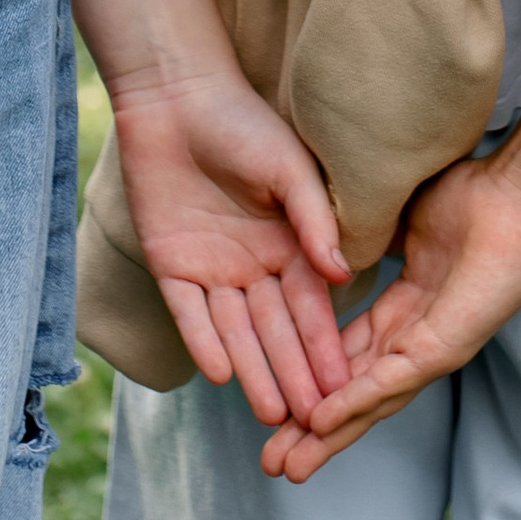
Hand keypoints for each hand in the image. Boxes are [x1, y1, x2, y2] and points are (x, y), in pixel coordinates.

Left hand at [107, 67, 353, 429]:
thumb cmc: (243, 123)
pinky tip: (221, 375)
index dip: (327, 346)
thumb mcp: (289, 169)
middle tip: (313, 422)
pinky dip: (203, 342)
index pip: (311, 307)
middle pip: (275, 330)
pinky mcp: (172, 266)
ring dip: (253, 371)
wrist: (177, 97)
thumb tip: (344, 273)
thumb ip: (314, 221)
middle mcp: (254, 265)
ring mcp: (212, 269)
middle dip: (295, 375)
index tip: (349, 385)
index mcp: (290, 245)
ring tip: (274, 414)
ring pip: (236, 332)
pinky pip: (189, 313)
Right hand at [260, 147, 520, 480]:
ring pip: (369, 403)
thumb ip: (359, 237)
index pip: (348, 360)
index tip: (274, 404)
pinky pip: (393, 379)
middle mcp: (415, 339)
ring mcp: (432, 348)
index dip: (309, 382)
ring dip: (327, 436)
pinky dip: (356, 401)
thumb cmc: (473, 198)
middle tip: (272, 464)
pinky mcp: (446, 346)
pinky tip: (322, 422)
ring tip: (288, 466)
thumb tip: (323, 235)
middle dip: (311, 432)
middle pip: (352, 395)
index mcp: (405, 313)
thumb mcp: (396, 221)